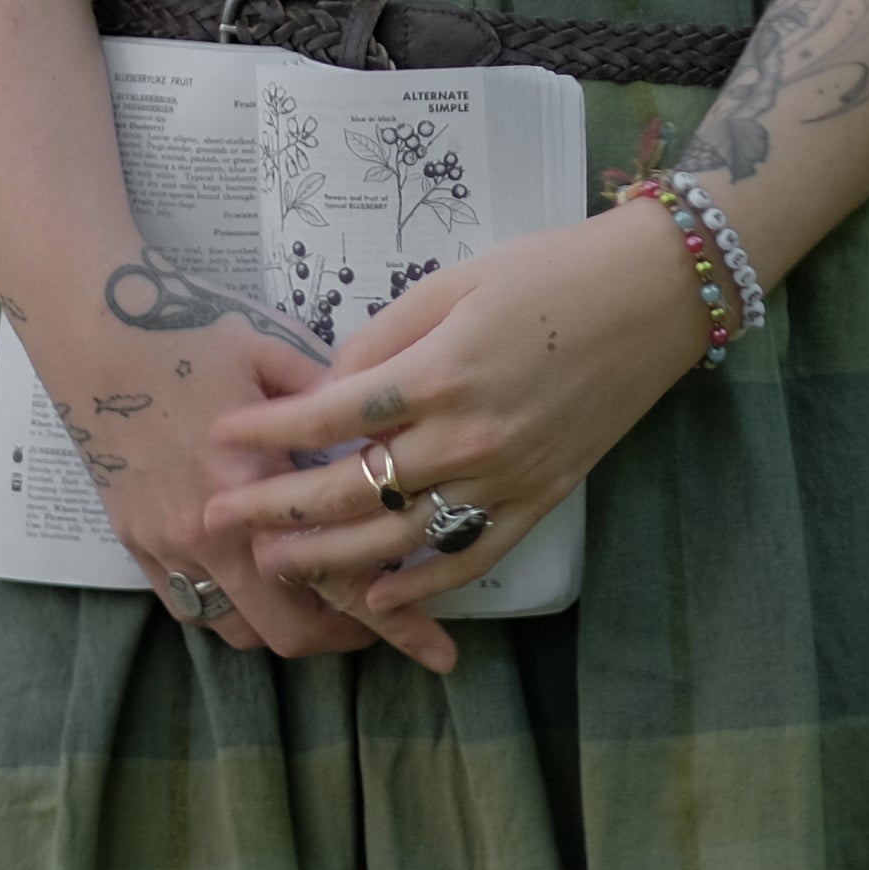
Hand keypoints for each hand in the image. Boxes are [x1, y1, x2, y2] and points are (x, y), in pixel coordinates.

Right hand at [44, 310, 387, 661]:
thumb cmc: (186, 334)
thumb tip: (380, 426)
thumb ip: (329, 401)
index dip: (395, 624)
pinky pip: (189, 608)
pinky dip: (227, 610)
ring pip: (236, 629)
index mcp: (257, 490)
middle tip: (380, 623)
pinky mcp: (135, 543)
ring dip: (282, 624)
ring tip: (319, 603)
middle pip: (288, 631)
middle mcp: (210, 537)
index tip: (439, 650)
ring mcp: (166, 546)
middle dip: (340, 638)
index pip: (338, 579)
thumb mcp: (274, 356)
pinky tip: (254, 583)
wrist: (92, 334)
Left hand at [201, 200, 715, 671]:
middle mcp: (465, 436)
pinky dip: (421, 585)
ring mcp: (504, 478)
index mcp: (439, 372)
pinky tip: (377, 596)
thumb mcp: (455, 281)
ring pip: (398, 537)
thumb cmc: (548, 272)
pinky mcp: (539, 500)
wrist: (649, 298)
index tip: (220, 438)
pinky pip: (469, 557)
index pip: (332, 416)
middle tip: (219, 515)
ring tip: (274, 563)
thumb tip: (333, 385)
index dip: (270, 431)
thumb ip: (387, 336)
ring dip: (329, 556)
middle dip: (276, 506)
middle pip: (351, 488)